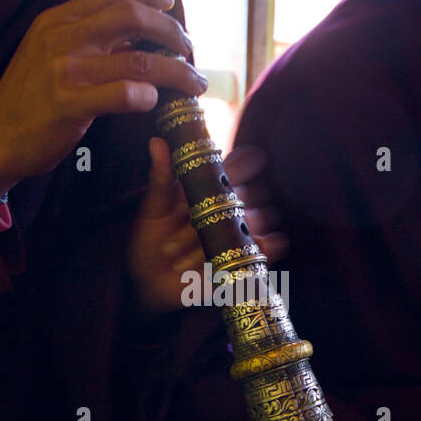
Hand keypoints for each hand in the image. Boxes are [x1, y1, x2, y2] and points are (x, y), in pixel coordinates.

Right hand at [0, 0, 207, 190]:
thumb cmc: (29, 98)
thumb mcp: (49, 53)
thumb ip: (88, 38)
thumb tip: (137, 33)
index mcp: (58, 19)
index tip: (171, 5)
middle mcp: (62, 38)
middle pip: (133, 16)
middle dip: (171, 31)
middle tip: (188, 48)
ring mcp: (65, 70)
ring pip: (138, 59)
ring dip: (176, 71)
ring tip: (192, 83)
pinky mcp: (69, 104)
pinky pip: (124, 94)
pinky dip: (148, 96)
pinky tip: (155, 102)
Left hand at [128, 140, 285, 314]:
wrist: (150, 279)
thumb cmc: (151, 238)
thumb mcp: (153, 207)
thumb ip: (160, 176)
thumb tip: (157, 142)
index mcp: (210, 189)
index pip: (239, 167)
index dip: (246, 162)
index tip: (246, 161)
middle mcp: (228, 207)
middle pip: (254, 193)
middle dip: (240, 199)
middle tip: (217, 210)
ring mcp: (238, 232)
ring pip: (261, 218)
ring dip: (244, 224)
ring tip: (217, 235)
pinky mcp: (243, 258)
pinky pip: (267, 249)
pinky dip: (270, 245)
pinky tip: (265, 242)